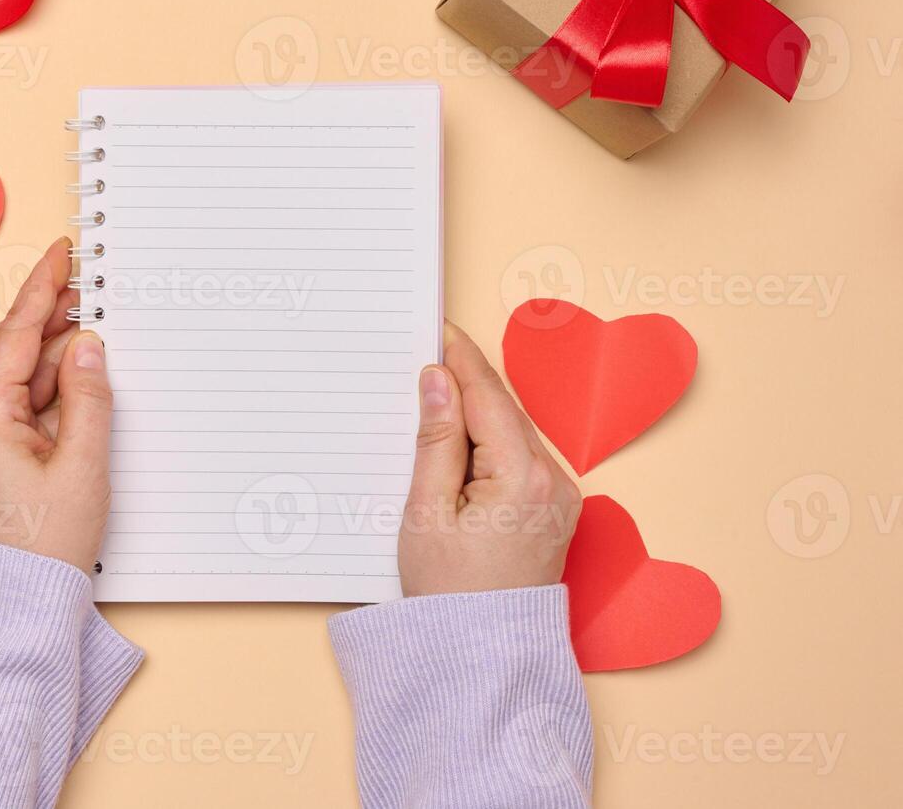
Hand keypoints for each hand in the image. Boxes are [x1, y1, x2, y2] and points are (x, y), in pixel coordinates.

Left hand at [0, 236, 111, 571]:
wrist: (16, 600)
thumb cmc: (45, 543)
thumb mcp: (82, 465)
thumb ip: (88, 398)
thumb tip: (86, 346)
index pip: (15, 333)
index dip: (42, 288)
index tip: (61, 252)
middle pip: (11, 347)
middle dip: (48, 313)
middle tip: (86, 282)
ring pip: (16, 373)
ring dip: (51, 350)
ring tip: (91, 324)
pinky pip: (17, 401)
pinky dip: (47, 383)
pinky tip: (76, 373)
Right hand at [399, 321, 581, 596]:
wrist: (483, 656)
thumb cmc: (449, 594)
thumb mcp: (427, 512)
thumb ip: (436, 441)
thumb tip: (440, 383)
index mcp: (522, 476)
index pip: (489, 396)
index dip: (462, 359)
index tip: (440, 331)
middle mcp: (554, 480)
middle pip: (504, 410)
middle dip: (467, 383)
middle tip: (429, 358)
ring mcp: (561, 496)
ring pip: (514, 432)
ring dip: (478, 415)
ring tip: (436, 404)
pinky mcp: (557, 510)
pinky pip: (522, 458)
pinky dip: (493, 443)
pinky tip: (462, 446)